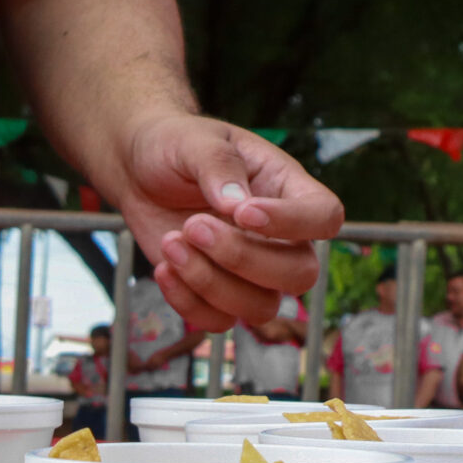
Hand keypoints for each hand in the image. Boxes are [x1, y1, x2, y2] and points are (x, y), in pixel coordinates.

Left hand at [113, 115, 341, 331]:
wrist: (137, 170)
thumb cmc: (175, 147)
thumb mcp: (195, 141)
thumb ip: (218, 165)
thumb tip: (236, 203)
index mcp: (287, 190)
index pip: (325, 217)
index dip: (294, 223)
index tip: (244, 212)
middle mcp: (280, 237)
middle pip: (300, 275)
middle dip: (242, 259)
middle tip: (193, 226)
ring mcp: (249, 271)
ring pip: (262, 308)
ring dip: (211, 283)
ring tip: (171, 243)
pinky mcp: (215, 293)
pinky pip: (219, 321)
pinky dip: (188, 303)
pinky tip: (163, 268)